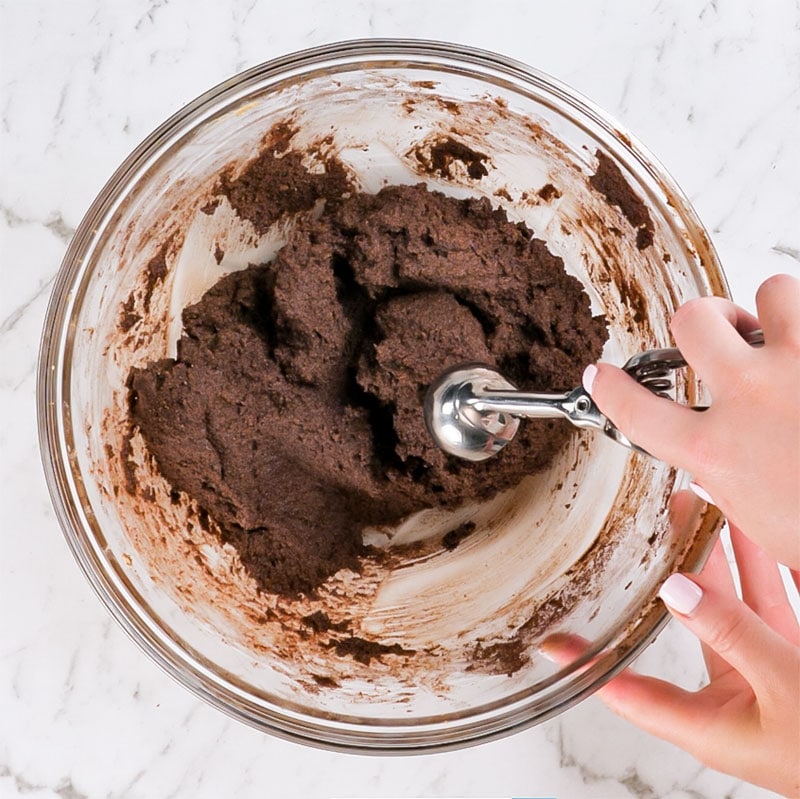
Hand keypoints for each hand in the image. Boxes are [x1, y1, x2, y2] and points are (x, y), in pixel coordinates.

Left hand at [542, 525, 799, 796]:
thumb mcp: (784, 687)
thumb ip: (730, 634)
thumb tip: (675, 587)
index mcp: (710, 725)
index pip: (627, 691)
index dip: (585, 663)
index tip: (547, 640)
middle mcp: (729, 698)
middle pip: (684, 620)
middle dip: (671, 567)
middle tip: (654, 521)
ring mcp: (765, 677)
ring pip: (733, 603)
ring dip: (721, 556)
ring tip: (702, 508)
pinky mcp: (796, 662)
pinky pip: (775, 602)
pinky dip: (766, 566)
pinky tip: (757, 531)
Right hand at [583, 274, 799, 568]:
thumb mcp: (766, 525)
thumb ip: (729, 483)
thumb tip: (709, 462)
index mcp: (719, 452)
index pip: (637, 412)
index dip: (613, 389)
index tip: (604, 375)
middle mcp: (750, 397)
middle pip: (691, 319)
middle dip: (703, 321)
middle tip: (720, 335)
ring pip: (769, 289)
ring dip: (776, 311)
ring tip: (792, 340)